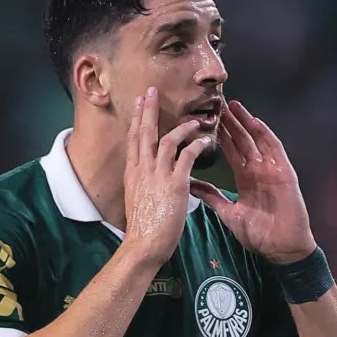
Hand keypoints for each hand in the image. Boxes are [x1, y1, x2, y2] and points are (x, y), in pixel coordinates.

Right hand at [123, 87, 210, 265]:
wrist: (144, 244)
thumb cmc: (143, 228)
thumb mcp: (137, 200)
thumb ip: (143, 185)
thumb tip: (147, 180)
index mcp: (132, 174)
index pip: (133, 140)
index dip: (136, 120)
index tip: (138, 104)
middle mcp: (142, 170)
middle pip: (144, 133)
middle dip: (147, 111)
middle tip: (151, 91)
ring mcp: (158, 175)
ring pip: (166, 140)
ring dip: (180, 127)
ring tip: (193, 119)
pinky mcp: (175, 183)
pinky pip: (186, 157)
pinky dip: (196, 145)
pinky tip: (204, 140)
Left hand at [190, 101, 315, 264]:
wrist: (281, 249)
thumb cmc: (258, 234)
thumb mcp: (228, 213)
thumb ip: (211, 197)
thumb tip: (188, 184)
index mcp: (245, 178)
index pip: (230, 150)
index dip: (219, 135)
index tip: (205, 119)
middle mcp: (258, 170)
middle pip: (242, 140)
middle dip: (230, 122)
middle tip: (216, 103)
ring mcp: (272, 170)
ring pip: (257, 140)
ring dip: (246, 122)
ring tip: (233, 106)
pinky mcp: (285, 174)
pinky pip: (275, 151)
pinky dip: (265, 136)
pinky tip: (254, 122)